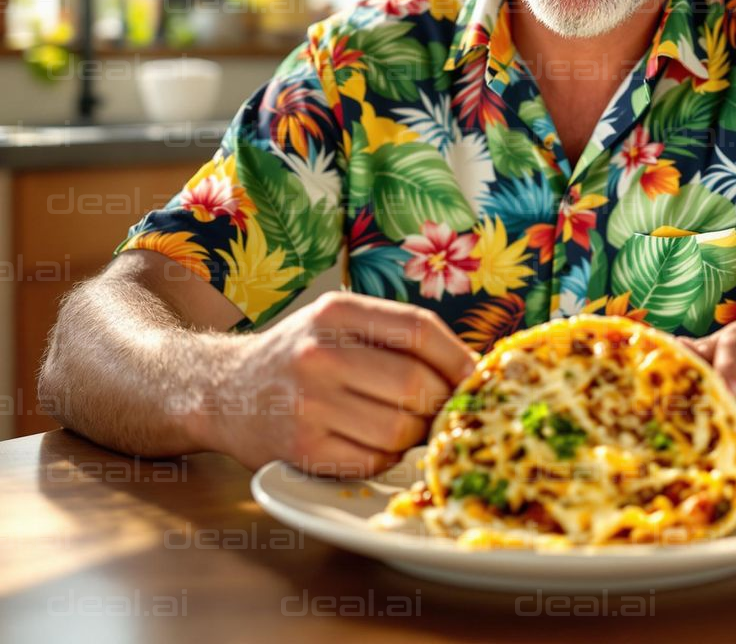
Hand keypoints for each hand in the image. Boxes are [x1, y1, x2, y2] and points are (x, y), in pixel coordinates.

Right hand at [192, 293, 475, 478]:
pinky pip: (372, 462)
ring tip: (402, 427)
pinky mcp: (301, 448)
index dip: (458, 357)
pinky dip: (385, 458)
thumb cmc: (299, 355)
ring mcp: (308, 403)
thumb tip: (471, 367)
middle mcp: (320, 352)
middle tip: (442, 412)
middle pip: (416, 384)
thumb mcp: (340, 321)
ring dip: (413, 435)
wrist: (222, 390)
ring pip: (399, 429)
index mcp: (337, 311)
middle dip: (440, 404)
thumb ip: (397, 335)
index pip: (419, 330)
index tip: (476, 377)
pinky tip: (372, 443)